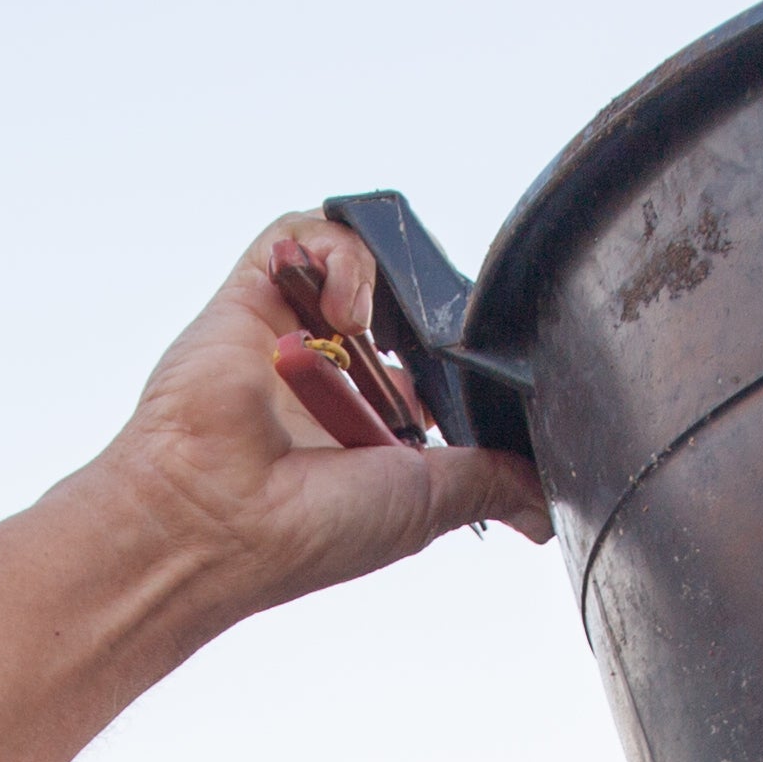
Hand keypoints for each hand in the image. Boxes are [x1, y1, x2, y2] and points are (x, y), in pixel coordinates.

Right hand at [72, 216, 549, 621]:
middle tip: (425, 342)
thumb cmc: (306, 527)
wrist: (219, 515)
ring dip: (377, 282)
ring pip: (350, 260)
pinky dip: (338, 252)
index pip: (421, 369)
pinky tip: (345, 309)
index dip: (448, 361)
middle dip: (419, 314)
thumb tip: (543, 506)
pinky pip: (299, 234)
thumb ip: (488, 484)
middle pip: (392, 306)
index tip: (460, 376)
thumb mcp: (427, 503)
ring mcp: (286, 333)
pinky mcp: (249, 296)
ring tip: (368, 329)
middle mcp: (326, 380)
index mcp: (365, 431)